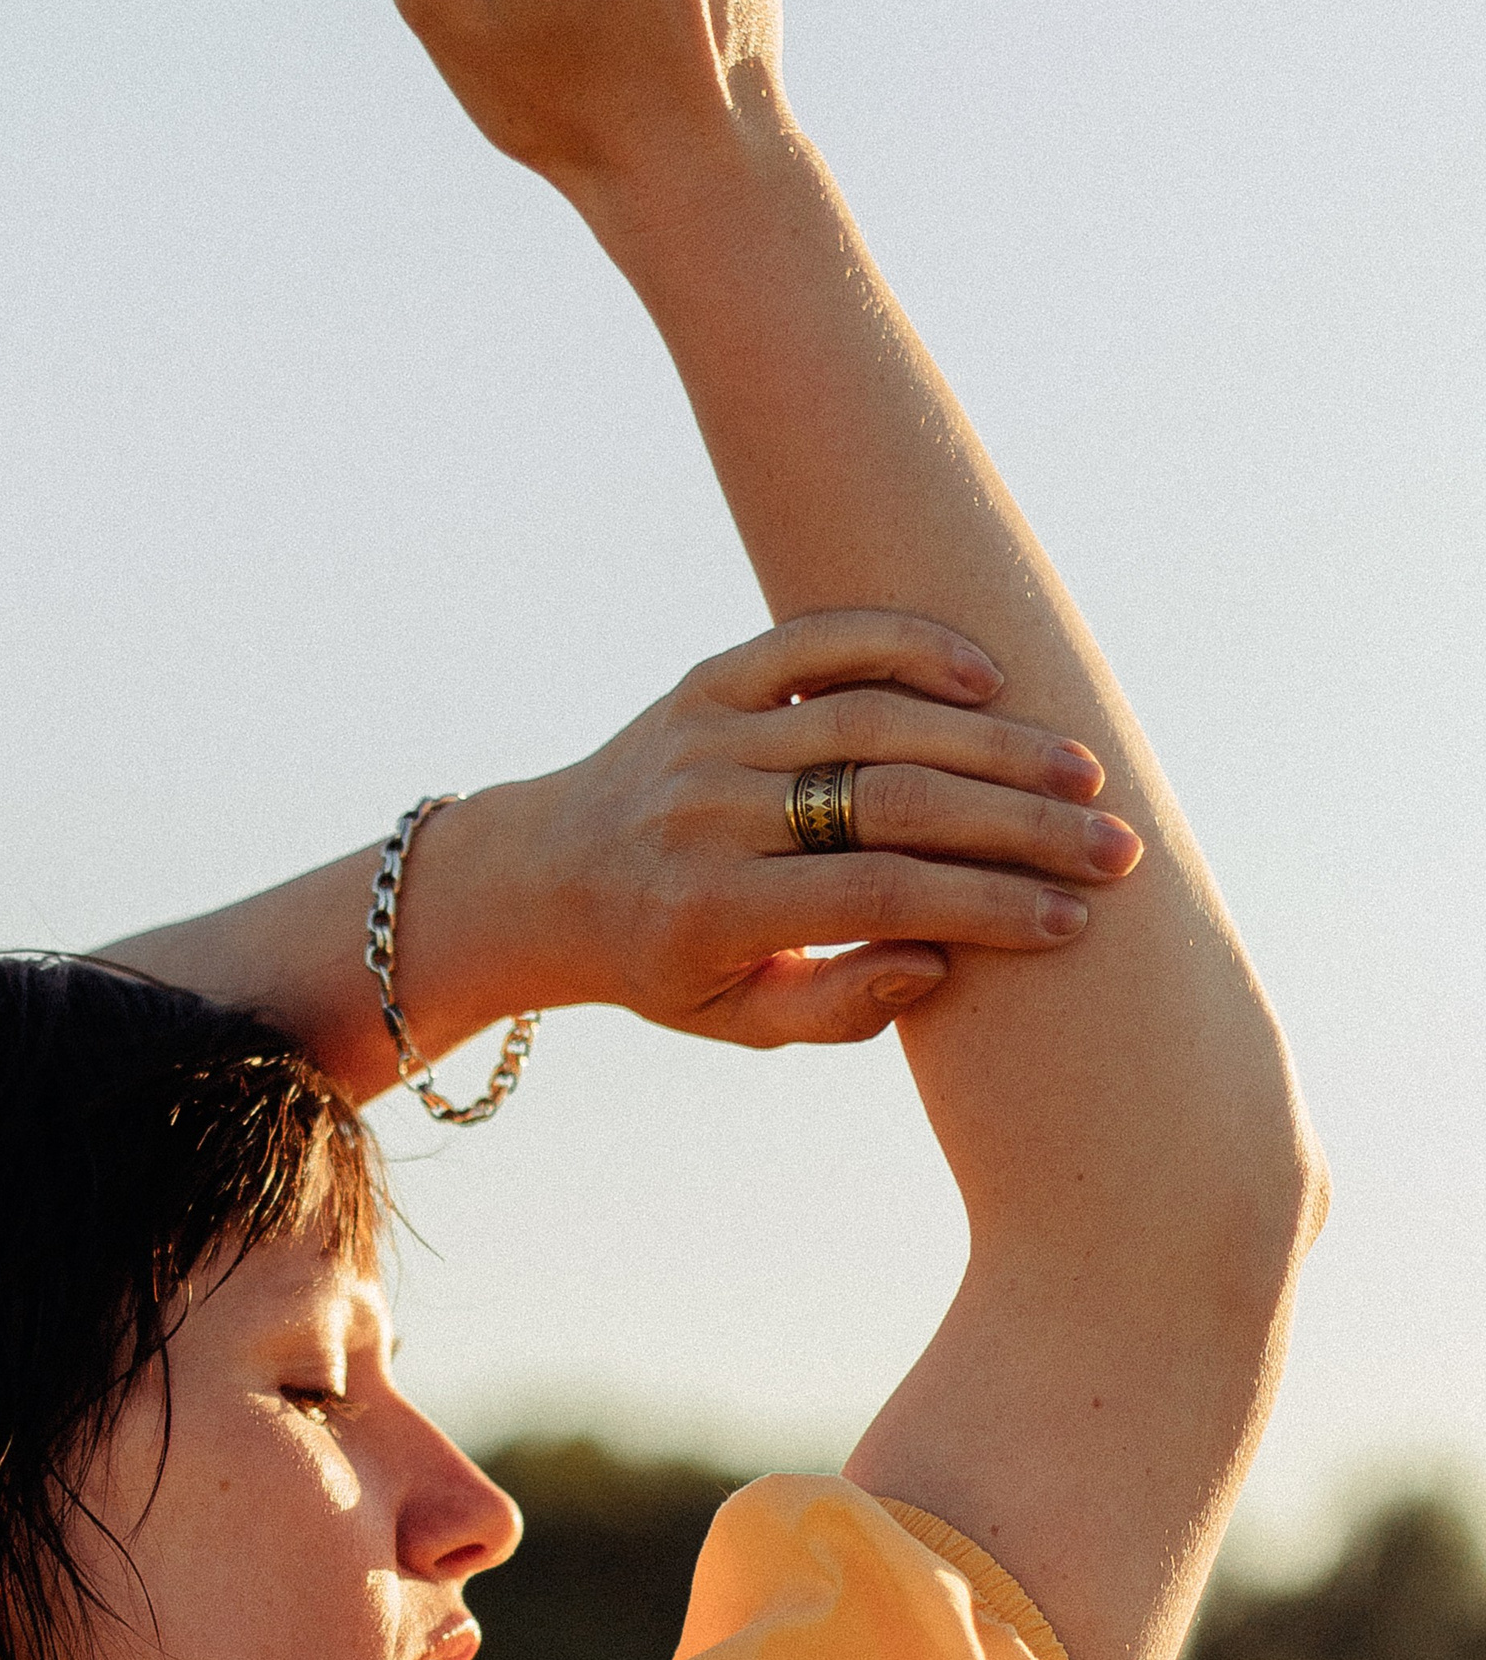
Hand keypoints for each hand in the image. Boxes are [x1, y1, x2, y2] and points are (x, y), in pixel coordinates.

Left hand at [519, 611, 1142, 1048]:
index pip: (876, 896)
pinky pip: (820, 642)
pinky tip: (988, 677)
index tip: (1073, 920)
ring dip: (992, 741)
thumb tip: (938, 963)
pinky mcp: (712, 678)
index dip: (984, 906)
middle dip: (1018, 826)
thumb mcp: (734, 1017)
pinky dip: (908, 646)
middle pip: (892, 802)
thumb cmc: (665, 961)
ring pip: (873, 719)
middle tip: (1114, 847)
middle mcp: (708, 811)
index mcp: (711, 907)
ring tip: (1080, 773)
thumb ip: (834, 1008)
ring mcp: (709, 733)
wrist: (546, 876)